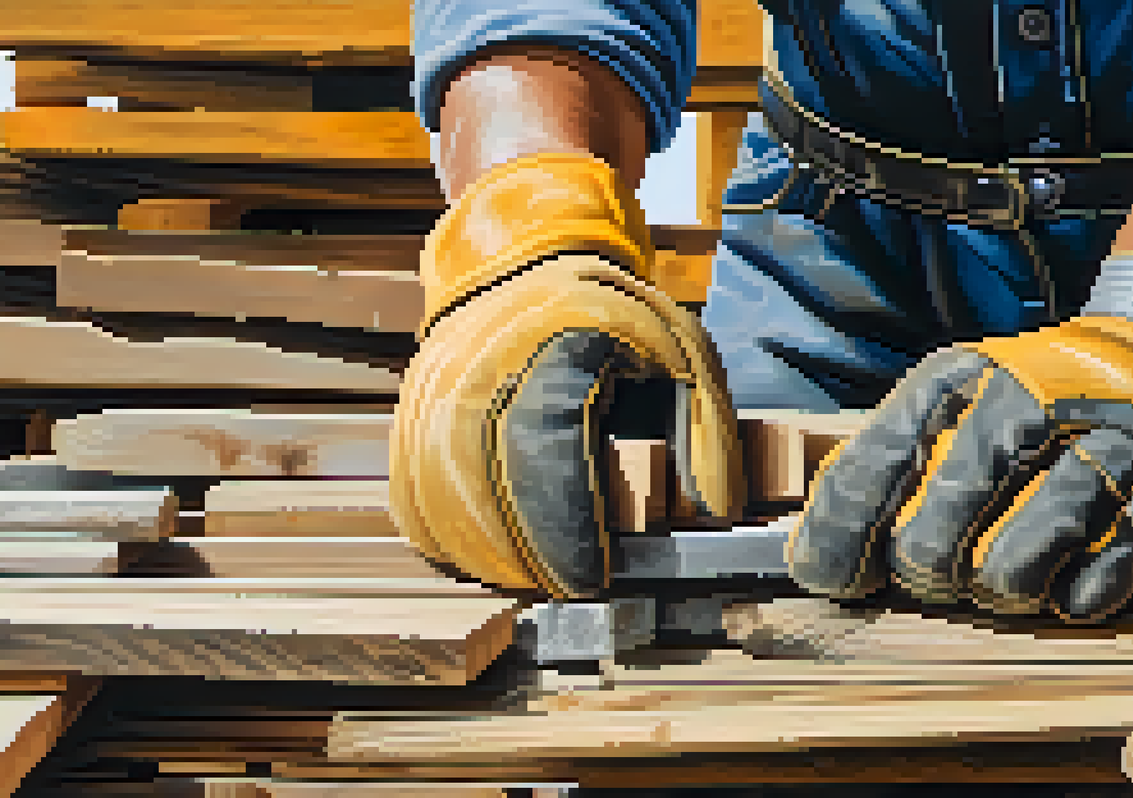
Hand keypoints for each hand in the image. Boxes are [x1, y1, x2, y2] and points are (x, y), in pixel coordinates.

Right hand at [390, 154, 742, 599]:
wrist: (517, 270)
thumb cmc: (608, 315)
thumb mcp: (681, 347)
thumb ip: (707, 428)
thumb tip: (716, 511)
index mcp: (546, 350)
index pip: (542, 451)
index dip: (562, 526)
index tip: (591, 578)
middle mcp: (471, 376)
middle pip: (479, 494)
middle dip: (526, 560)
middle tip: (574, 588)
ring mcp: (427, 403)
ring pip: (437, 508)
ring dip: (488, 561)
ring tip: (541, 581)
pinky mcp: (405, 427)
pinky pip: (414, 505)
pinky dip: (451, 544)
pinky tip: (495, 560)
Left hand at [787, 315, 1132, 621]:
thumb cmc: (1041, 401)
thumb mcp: (959, 404)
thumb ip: (890, 466)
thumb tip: (814, 556)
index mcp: (955, 382)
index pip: (866, 474)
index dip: (836, 542)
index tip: (832, 581)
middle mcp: (1018, 406)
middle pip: (930, 542)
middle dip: (928, 578)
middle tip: (947, 575)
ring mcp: (1093, 447)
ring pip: (1008, 570)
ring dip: (1001, 591)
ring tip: (1011, 578)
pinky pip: (1096, 580)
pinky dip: (1076, 596)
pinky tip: (1073, 580)